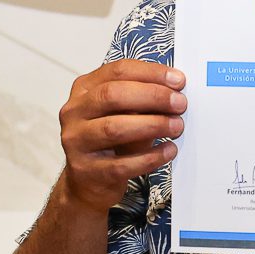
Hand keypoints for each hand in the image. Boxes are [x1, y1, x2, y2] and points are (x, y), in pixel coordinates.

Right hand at [59, 59, 186, 211]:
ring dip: (152, 125)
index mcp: (84, 89)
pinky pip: (121, 164)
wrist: (88, 182)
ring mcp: (76, 142)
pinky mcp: (86, 171)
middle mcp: (75, 112)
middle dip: (152, 96)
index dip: (151, 73)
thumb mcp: (123, 114)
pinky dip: (150, 157)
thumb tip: (175, 93)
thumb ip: (142, 101)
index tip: (178, 80)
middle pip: (112, 95)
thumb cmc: (110, 142)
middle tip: (179, 104)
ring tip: (176, 126)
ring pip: (114, 128)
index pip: (117, 71)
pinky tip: (168, 151)